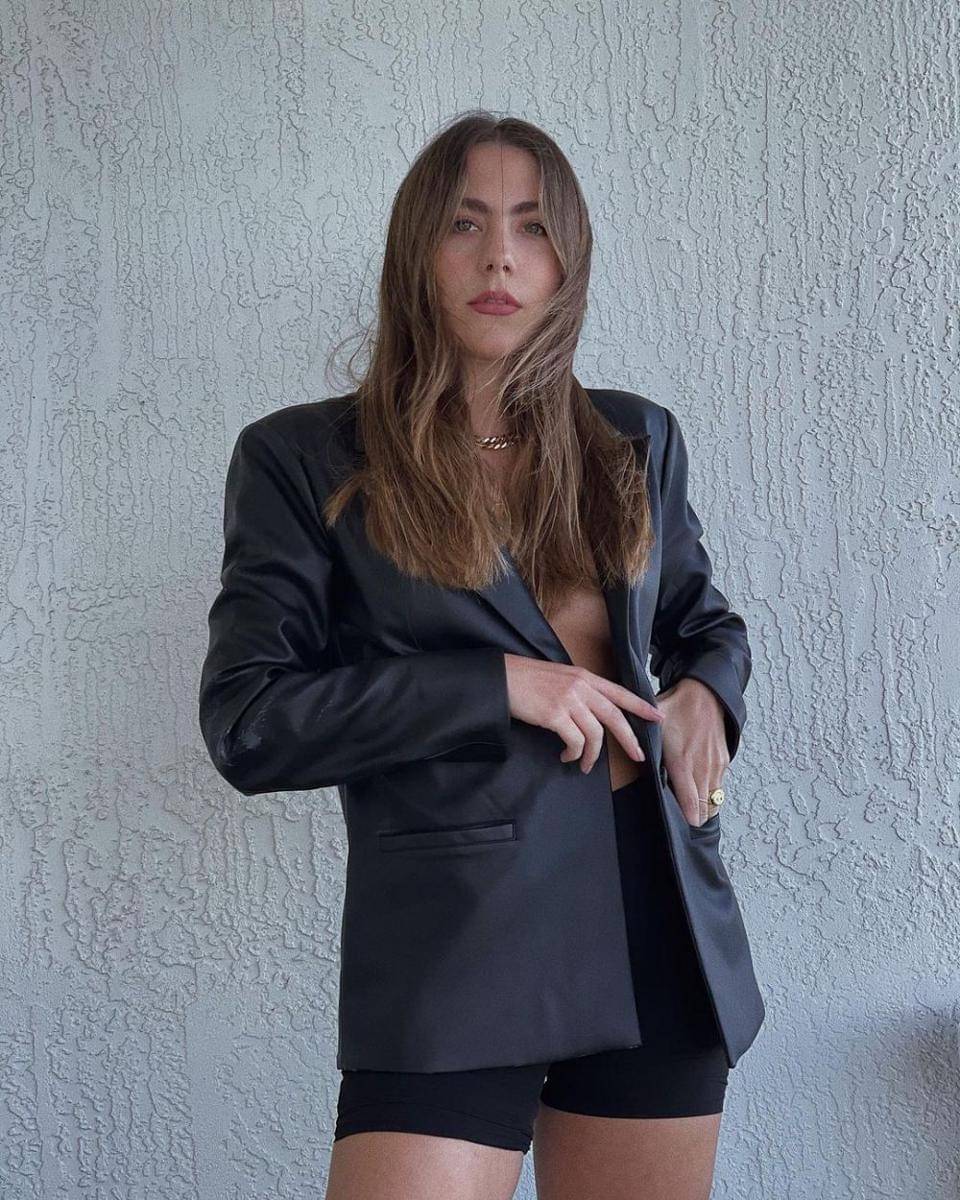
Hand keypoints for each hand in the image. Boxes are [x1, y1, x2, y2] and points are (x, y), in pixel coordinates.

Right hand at [503, 654, 663, 773]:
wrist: (501, 677)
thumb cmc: (526, 679)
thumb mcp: (559, 677)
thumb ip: (578, 689)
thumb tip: (591, 712)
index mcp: (584, 676)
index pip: (620, 692)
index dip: (640, 706)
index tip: (657, 717)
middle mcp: (580, 686)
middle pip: (615, 716)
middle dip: (630, 739)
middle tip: (639, 756)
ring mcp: (568, 700)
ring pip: (595, 733)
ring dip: (593, 755)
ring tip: (585, 765)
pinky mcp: (554, 714)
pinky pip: (575, 741)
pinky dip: (574, 753)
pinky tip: (566, 756)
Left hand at [656, 677, 727, 826]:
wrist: (704, 694)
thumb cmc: (676, 709)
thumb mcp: (653, 727)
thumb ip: (643, 746)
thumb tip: (630, 762)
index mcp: (683, 762)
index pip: (690, 804)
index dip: (686, 819)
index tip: (679, 825)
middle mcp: (703, 767)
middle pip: (704, 809)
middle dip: (693, 817)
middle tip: (680, 818)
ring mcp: (716, 766)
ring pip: (714, 801)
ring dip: (703, 808)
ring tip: (690, 808)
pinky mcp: (724, 762)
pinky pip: (719, 788)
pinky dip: (711, 795)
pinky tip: (699, 791)